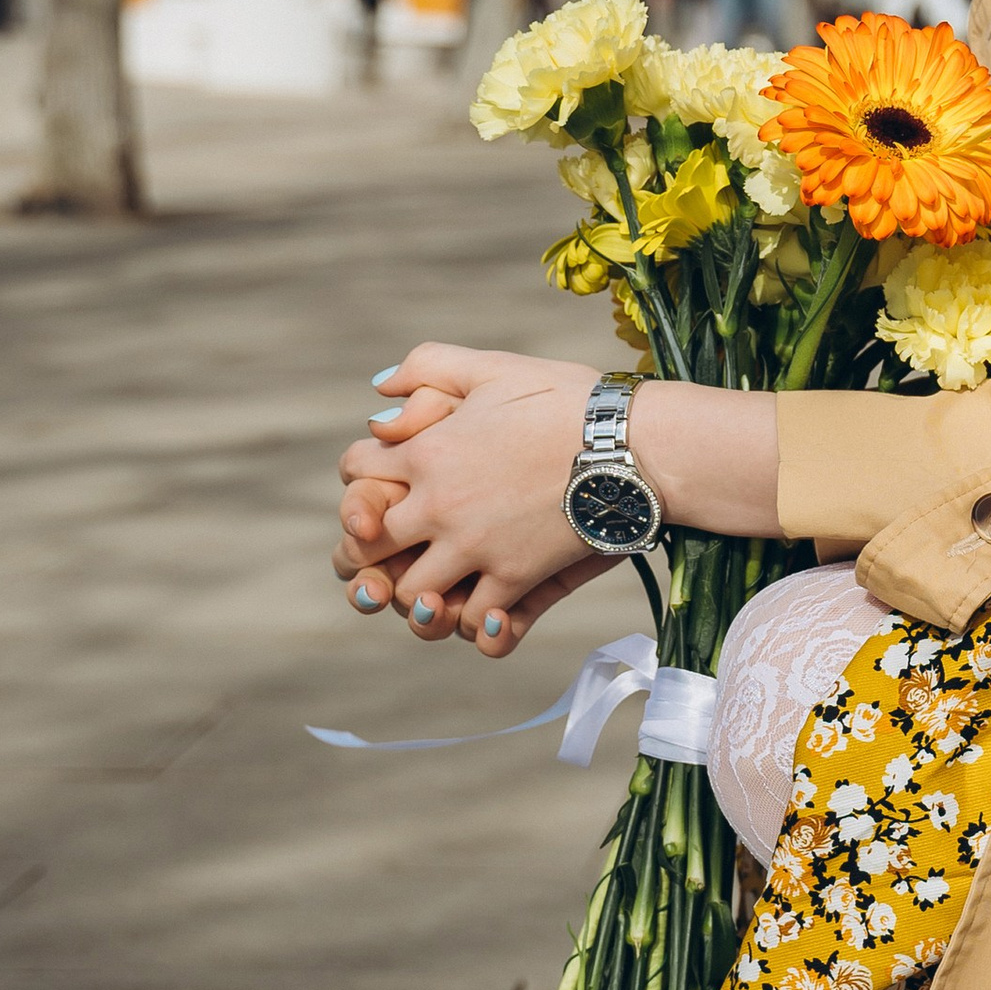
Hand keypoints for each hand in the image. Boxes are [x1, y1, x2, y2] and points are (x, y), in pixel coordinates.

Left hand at [336, 345, 612, 654]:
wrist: (635, 443)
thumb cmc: (569, 398)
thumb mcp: (494, 366)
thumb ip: (428, 366)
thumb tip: (380, 390)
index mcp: (427, 452)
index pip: (355, 470)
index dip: (362, 474)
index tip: (384, 479)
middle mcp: (439, 505)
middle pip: (367, 548)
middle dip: (366, 553)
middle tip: (386, 553)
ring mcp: (476, 547)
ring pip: (411, 596)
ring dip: (416, 595)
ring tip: (435, 587)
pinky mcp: (516, 578)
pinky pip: (474, 622)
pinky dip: (473, 624)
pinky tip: (483, 611)